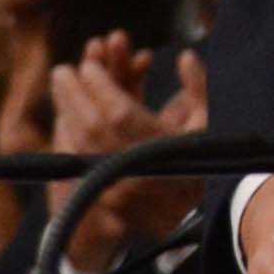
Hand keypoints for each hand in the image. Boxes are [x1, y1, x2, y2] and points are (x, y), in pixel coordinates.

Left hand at [47, 40, 204, 270]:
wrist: (196, 217)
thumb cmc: (207, 163)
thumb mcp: (212, 122)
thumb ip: (200, 87)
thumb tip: (186, 57)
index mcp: (164, 148)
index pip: (119, 112)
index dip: (101, 86)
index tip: (88, 65)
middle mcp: (137, 169)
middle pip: (92, 127)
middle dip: (74, 94)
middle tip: (63, 70)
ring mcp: (118, 187)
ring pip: (81, 145)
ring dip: (68, 112)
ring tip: (61, 87)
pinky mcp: (106, 197)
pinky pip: (81, 162)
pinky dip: (70, 135)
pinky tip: (66, 117)